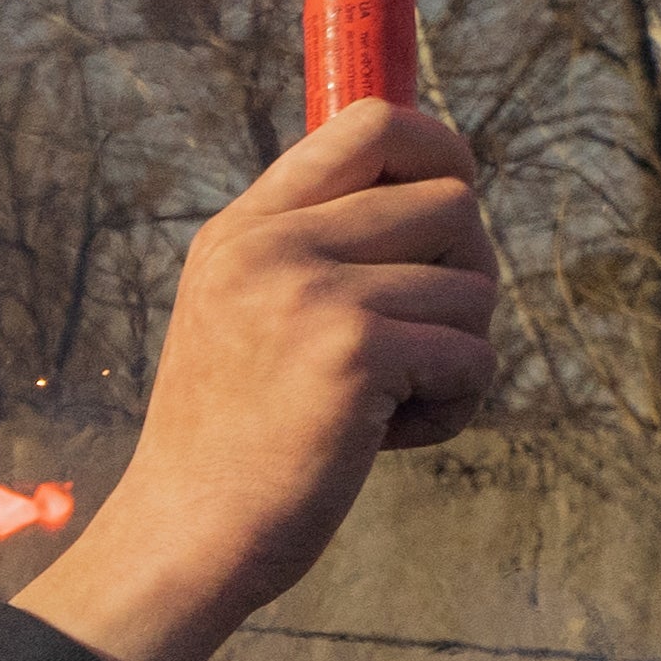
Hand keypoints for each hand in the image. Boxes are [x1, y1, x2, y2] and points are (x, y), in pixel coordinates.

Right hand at [23, 100, 488, 660]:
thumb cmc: (232, 441)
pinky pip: (474, 357)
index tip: (447, 210)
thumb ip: (315, 250)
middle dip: (462, 274)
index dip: (441, 148)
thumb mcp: (245, 316)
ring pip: (475, 284)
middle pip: (453, 199)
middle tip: (413, 342)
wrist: (185, 538)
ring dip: (457, 353)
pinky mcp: (355, 351)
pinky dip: (451, 409)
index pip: (372, 122)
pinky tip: (385, 440)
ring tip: (384, 404)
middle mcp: (272, 246)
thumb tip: (441, 189)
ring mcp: (310, 293)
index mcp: (244, 229)